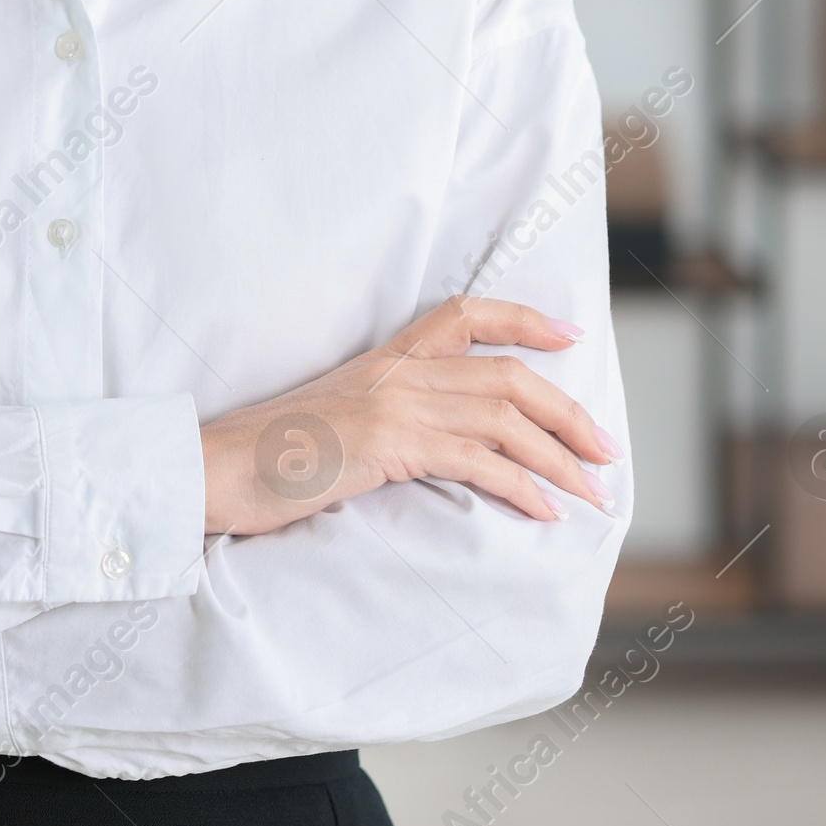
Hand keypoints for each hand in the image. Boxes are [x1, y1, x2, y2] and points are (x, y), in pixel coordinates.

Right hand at [199, 297, 620, 536]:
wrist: (220, 466)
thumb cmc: (272, 456)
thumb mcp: (337, 422)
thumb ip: (385, 419)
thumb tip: (431, 445)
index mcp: (384, 357)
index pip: (464, 315)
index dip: (524, 319)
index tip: (568, 334)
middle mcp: (396, 371)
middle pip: (505, 374)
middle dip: (566, 411)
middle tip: (605, 451)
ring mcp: (393, 403)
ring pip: (501, 416)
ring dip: (558, 456)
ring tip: (591, 491)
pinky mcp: (388, 443)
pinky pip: (475, 459)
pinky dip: (520, 483)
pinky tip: (544, 510)